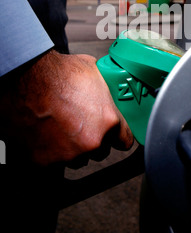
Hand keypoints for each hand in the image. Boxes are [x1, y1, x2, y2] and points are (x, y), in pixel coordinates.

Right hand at [0, 50, 133, 164]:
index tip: (114, 133)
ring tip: (63, 127)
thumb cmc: (55, 74)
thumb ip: (105, 89)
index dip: (118, 135)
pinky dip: (52, 151)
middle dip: (94, 139)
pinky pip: (55, 161)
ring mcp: (69, 154)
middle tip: (82, 124)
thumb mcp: (92, 72)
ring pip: (78, 158)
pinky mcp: (46, 161)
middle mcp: (91, 142)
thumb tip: (108, 88)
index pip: (125, 141)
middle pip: (101, 151)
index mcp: (108, 121)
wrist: (24, 81)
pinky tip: (48, 133)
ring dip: (74, 147)